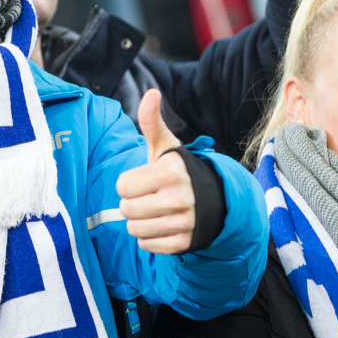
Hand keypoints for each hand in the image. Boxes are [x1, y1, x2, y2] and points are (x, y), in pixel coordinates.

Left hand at [115, 89, 195, 253]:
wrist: (214, 199)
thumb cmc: (178, 171)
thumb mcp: (166, 147)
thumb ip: (151, 122)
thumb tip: (151, 93)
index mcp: (170, 173)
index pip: (123, 186)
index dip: (127, 184)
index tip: (140, 181)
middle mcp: (179, 198)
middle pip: (126, 210)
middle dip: (131, 204)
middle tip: (146, 197)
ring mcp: (185, 222)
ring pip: (135, 230)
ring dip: (139, 222)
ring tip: (153, 211)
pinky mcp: (186, 242)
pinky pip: (148, 245)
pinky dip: (150, 238)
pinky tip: (162, 224)